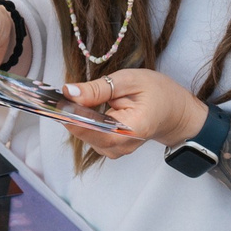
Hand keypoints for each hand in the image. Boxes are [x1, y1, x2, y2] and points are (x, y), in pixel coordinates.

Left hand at [59, 70, 207, 159]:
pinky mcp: (109, 148)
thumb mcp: (130, 80)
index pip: (95, 131)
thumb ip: (99, 87)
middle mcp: (122, 146)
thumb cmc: (157, 93)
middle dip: (70, 114)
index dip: (73, 117)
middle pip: (86, 134)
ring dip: (74, 117)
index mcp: (133, 129)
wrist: (173, 112)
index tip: (57, 102)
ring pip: (84, 135)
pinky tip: (80, 107)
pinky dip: (82, 121)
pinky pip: (89, 135)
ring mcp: (115, 150)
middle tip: (57, 95)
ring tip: (70, 99)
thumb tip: (68, 92)